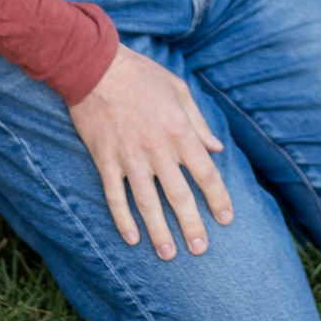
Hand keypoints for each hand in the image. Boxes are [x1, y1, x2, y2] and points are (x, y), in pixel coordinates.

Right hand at [69, 44, 234, 258]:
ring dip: (158, 231)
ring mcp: (129, 156)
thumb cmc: (141, 74)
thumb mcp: (178, 90)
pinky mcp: (105, 159)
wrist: (95, 66)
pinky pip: (115, 195)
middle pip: (179, 195)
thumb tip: (216, 149)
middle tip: (200, 249)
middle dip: (192, 225)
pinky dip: (123, 218)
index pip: (205, 172)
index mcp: (179, 130)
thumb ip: (198, 122)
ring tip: (168, 254)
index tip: (226, 219)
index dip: (218, 198)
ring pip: (148, 202)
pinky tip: (131, 238)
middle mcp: (157, 148)